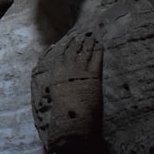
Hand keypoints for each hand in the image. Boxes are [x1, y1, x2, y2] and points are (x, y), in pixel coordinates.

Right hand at [32, 31, 103, 153]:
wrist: (74, 120)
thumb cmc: (63, 112)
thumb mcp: (54, 98)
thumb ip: (54, 88)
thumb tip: (52, 86)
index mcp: (56, 72)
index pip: (60, 53)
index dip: (66, 44)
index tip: (70, 38)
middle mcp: (68, 68)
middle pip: (74, 50)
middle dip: (79, 41)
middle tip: (83, 34)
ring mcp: (81, 70)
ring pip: (85, 51)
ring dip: (89, 43)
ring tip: (92, 37)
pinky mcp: (94, 75)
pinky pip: (97, 58)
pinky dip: (99, 50)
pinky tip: (101, 45)